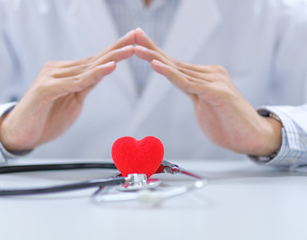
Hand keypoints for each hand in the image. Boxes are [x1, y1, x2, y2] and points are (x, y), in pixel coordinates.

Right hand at [0, 31, 135, 151]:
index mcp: (65, 73)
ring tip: (131, 49)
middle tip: (137, 36)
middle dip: (117, 48)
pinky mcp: (45, 89)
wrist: (19, 135)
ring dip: (111, 58)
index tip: (133, 43)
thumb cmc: (44, 119)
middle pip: (93, 59)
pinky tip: (109, 68)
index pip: (94, 61)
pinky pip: (75, 82)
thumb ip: (83, 87)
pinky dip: (94, 75)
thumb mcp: (72, 102)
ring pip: (87, 68)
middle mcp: (58, 70)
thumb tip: (99, 75)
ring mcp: (51, 78)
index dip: (114, 52)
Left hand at [134, 28, 281, 155]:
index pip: (175, 65)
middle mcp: (209, 74)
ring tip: (137, 49)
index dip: (156, 54)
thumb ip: (194, 94)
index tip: (139, 45)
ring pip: (178, 70)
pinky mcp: (217, 92)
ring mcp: (214, 81)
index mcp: (204, 78)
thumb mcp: (204, 106)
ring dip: (155, 58)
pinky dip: (171, 74)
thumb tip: (184, 86)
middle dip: (151, 48)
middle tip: (134, 35)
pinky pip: (189, 83)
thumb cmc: (229, 125)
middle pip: (174, 62)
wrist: (253, 138)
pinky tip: (156, 66)